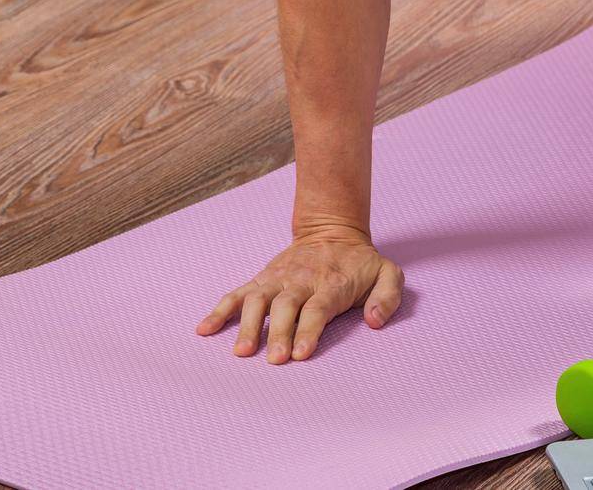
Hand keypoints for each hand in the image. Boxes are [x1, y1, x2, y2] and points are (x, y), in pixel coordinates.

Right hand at [196, 223, 403, 362]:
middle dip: (279, 334)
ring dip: (249, 326)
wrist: (331, 232)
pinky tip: (204, 330)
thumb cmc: (360, 263)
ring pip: (258, 300)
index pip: (317, 308)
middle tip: (274, 360)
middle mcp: (301, 281)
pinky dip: (220, 311)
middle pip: (285, 307)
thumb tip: (374, 321)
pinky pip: (237, 294)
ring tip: (241, 352)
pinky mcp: (262, 280)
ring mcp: (278, 280)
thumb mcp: (388, 273)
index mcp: (332, 283)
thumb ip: (387, 296)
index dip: (308, 330)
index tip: (301, 354)